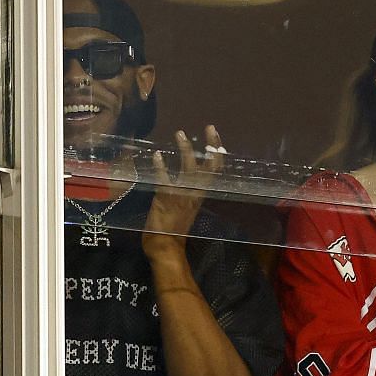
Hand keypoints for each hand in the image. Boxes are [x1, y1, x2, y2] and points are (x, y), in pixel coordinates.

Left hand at [142, 126, 224, 249]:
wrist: (166, 247)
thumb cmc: (174, 230)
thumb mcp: (186, 209)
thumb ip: (187, 193)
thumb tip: (187, 180)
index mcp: (201, 196)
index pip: (215, 172)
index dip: (217, 153)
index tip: (216, 137)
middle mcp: (195, 194)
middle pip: (210, 167)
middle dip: (212, 146)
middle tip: (210, 127)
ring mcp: (182, 195)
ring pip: (189, 169)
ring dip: (185, 150)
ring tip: (180, 134)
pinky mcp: (166, 198)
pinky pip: (164, 179)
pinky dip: (161, 166)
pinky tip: (157, 155)